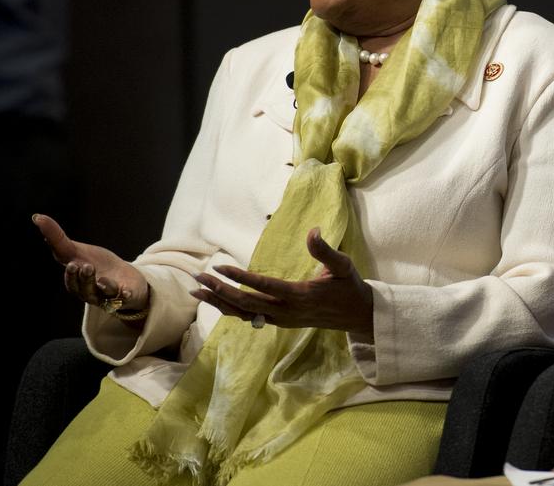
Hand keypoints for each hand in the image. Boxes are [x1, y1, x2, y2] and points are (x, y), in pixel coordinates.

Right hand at [33, 213, 149, 312]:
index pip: (71, 281)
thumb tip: (36, 217)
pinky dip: (126, 295)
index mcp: (78, 282)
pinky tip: (126, 291)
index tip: (71, 264)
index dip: (70, 275)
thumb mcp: (76, 251)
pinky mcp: (128, 295)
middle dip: (85, 279)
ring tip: (103, 278)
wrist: (124, 278)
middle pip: (86, 290)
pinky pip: (126, 298)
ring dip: (104, 286)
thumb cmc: (96, 264)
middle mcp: (92, 292)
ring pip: (104, 294)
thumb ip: (57, 238)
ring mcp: (110, 295)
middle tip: (85, 266)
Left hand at [190, 227, 373, 335]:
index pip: (264, 286)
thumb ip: (325, 250)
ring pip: (243, 314)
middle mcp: (287, 311)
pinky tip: (216, 300)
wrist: (356, 316)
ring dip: (219, 302)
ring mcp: (282, 320)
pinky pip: (250, 318)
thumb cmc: (349, 287)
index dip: (240, 277)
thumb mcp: (343, 266)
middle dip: (220, 290)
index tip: (219, 267)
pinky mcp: (280, 322)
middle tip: (198, 277)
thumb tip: (313, 231)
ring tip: (196, 291)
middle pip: (246, 303)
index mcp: (301, 296)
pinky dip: (230, 309)